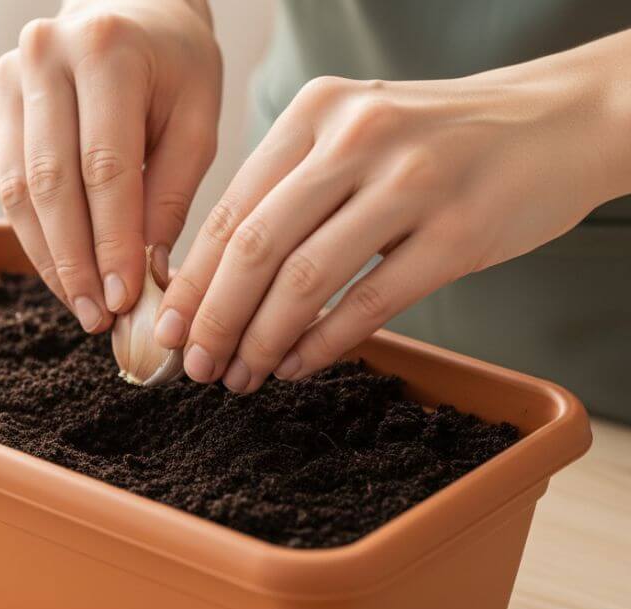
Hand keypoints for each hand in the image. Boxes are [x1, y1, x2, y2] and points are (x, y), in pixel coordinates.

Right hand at [0, 0, 220, 332]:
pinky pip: (7, 185)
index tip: (124, 297)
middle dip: (74, 259)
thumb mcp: (198, 118)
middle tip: (95, 315)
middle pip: (50, 182)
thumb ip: (171, 194)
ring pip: (18, 190)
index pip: (103, 165)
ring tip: (80, 305)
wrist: (131, 10)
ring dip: (49, 257)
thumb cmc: (175, 65)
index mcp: (106, 51)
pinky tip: (62, 272)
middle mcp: (44, 57)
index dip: (111, 240)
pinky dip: (34, 236)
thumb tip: (146, 275)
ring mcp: (9, 80)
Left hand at [155, 39, 630, 391]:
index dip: (193, 277)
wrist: (559, 121)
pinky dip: (322, 344)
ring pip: (306, 279)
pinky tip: (296, 367)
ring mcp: (410, 183)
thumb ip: (291, 189)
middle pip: (257, 246)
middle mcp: (356, 138)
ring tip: (241, 376)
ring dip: (261, 340)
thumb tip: (214, 278)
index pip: (232, 207)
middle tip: (196, 366)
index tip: (169, 327)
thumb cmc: (439, 140)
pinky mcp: (458, 232)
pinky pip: (370, 302)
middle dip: (214, 318)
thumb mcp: (355, 134)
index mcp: (315, 111)